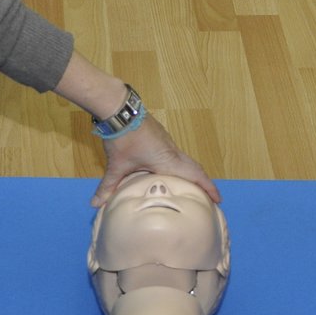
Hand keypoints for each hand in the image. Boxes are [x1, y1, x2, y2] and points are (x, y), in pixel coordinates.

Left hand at [94, 114, 219, 206]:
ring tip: (193, 187)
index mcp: (168, 161)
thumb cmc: (122, 138)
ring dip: (193, 173)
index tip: (218, 200)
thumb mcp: (116, 165)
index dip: (208, 188)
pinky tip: (172, 171)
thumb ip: (108, 186)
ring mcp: (167, 142)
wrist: (120, 110)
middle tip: (210, 197)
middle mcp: (172, 151)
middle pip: (195, 168)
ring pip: (186, 160)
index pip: (195, 176)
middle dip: (204, 183)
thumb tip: (96, 204)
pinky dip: (182, 165)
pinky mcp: (161, 137)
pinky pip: (177, 154)